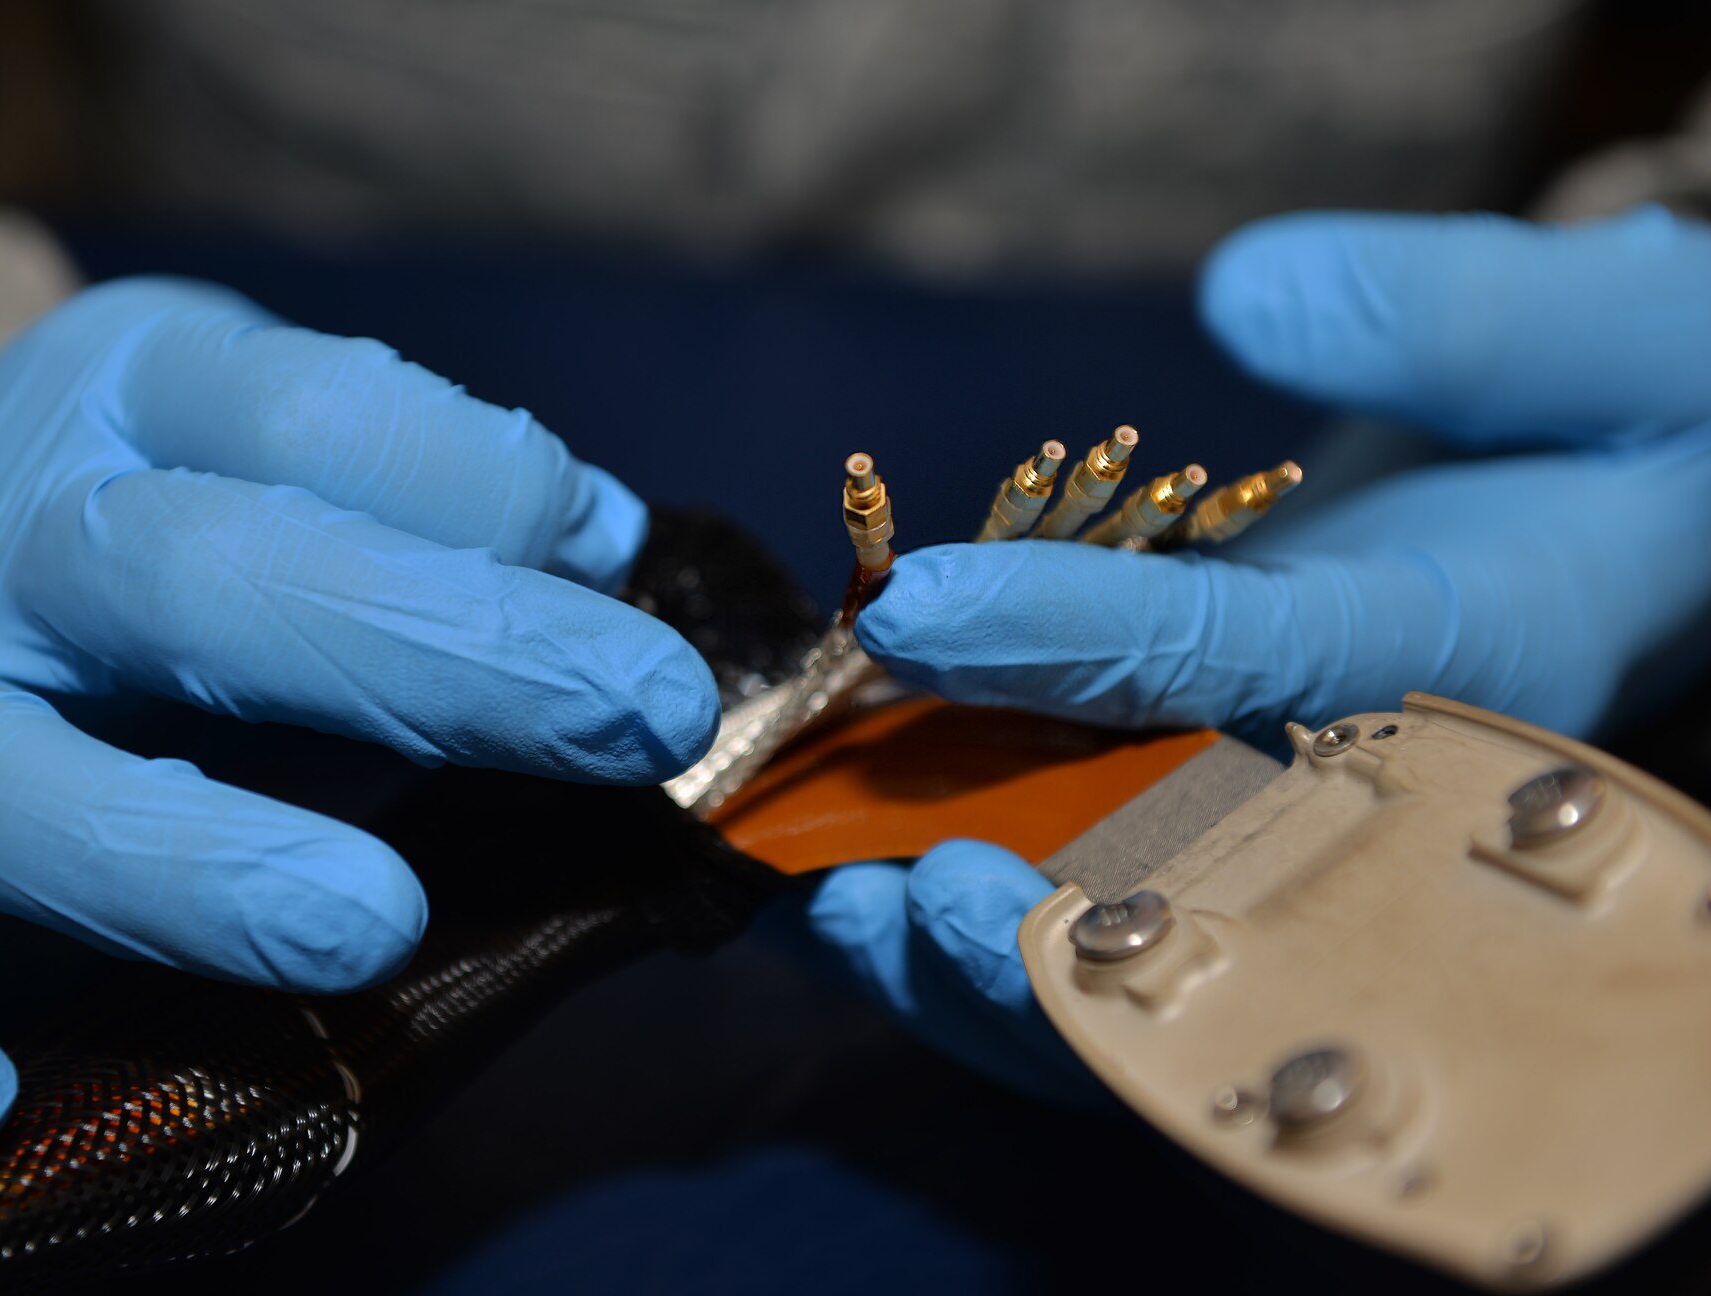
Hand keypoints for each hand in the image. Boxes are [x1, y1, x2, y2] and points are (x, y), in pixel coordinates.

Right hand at [0, 278, 718, 1156]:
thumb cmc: (201, 499)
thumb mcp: (308, 435)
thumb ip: (449, 488)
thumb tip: (602, 544)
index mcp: (152, 398)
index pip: (308, 418)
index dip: (477, 485)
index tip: (617, 561)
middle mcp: (28, 547)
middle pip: (187, 581)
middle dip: (427, 653)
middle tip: (637, 715)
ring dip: (182, 861)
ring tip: (371, 924)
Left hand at [810, 207, 1710, 1089]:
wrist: (1655, 492)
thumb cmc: (1659, 413)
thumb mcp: (1624, 346)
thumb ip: (1473, 321)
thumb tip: (1253, 296)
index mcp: (1467, 668)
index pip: (1248, 668)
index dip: (1076, 642)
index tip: (914, 609)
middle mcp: (1372, 777)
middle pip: (1187, 892)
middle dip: (1017, 925)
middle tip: (862, 888)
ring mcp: (1295, 806)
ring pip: (1135, 938)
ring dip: (973, 949)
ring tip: (829, 907)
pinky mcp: (1232, 797)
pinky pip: (1106, 892)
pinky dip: (987, 898)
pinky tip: (864, 867)